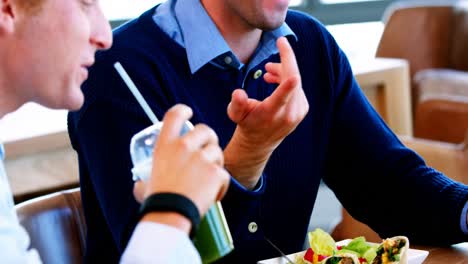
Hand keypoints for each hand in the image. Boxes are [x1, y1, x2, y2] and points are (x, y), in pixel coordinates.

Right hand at [133, 104, 229, 216]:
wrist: (170, 215)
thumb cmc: (157, 202)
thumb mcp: (145, 183)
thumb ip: (145, 180)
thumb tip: (140, 184)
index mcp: (165, 146)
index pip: (174, 115)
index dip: (183, 110)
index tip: (188, 112)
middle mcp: (183, 147)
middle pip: (205, 130)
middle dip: (210, 137)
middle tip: (209, 149)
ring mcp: (201, 158)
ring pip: (217, 151)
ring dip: (216, 163)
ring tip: (208, 180)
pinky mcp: (215, 172)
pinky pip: (224, 174)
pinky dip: (221, 185)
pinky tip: (213, 195)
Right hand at [224, 37, 308, 188]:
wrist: (261, 140)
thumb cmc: (246, 123)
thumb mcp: (235, 114)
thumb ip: (236, 104)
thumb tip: (238, 93)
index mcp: (271, 113)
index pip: (281, 99)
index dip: (287, 86)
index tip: (292, 76)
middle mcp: (288, 114)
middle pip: (293, 80)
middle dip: (286, 60)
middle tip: (279, 42)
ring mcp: (298, 111)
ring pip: (296, 81)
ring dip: (283, 70)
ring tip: (267, 71)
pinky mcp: (303, 108)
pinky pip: (298, 86)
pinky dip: (287, 78)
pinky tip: (275, 78)